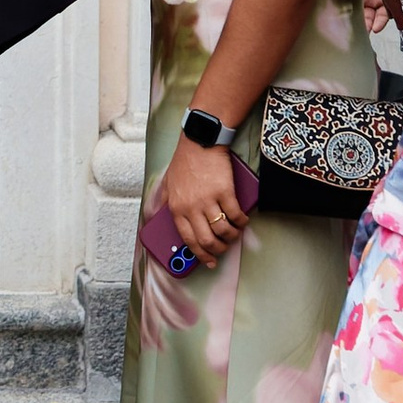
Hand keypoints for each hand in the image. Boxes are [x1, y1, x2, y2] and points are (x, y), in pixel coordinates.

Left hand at [160, 134, 246, 268]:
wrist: (199, 141)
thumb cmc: (184, 161)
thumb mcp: (168, 183)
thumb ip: (165, 200)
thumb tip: (160, 214)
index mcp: (176, 208)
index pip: (188, 240)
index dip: (201, 255)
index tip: (209, 261)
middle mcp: (191, 208)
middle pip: (207, 240)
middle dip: (219, 250)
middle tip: (225, 248)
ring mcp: (208, 200)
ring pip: (223, 231)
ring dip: (232, 237)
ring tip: (235, 233)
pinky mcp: (225, 192)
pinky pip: (235, 215)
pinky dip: (241, 222)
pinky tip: (242, 220)